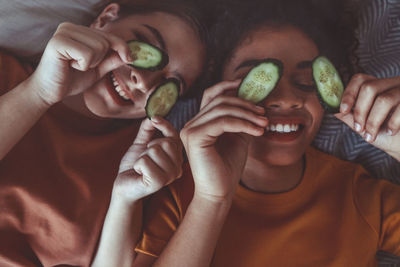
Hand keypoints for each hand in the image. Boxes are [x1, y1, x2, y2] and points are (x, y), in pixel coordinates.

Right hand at [28, 22, 131, 105]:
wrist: (50, 92)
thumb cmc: (72, 79)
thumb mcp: (97, 69)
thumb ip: (112, 60)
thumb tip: (130, 54)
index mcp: (79, 30)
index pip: (109, 35)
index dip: (122, 47)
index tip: (130, 58)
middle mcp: (70, 27)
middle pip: (105, 41)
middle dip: (100, 60)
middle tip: (82, 66)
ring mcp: (63, 32)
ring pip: (98, 47)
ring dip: (90, 63)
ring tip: (75, 65)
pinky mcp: (58, 42)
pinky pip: (87, 54)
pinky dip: (83, 65)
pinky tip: (69, 66)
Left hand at [113, 117, 183, 202]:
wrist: (124, 186)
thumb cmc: (134, 167)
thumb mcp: (141, 145)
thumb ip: (147, 130)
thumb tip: (151, 116)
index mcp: (176, 159)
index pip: (175, 136)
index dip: (165, 125)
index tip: (154, 119)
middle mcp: (177, 168)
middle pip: (166, 142)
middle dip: (149, 147)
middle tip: (144, 159)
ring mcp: (169, 176)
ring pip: (155, 150)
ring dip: (142, 157)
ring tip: (141, 168)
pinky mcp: (158, 182)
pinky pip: (145, 161)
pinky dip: (137, 165)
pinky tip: (139, 174)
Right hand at [180, 80, 267, 201]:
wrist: (219, 192)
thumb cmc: (227, 168)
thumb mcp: (237, 137)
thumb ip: (240, 119)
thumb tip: (254, 101)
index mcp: (199, 122)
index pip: (211, 95)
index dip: (228, 86)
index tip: (247, 85)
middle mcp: (191, 124)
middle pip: (220, 101)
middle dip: (245, 105)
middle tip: (264, 115)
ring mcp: (190, 129)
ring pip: (222, 109)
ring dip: (248, 115)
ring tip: (264, 124)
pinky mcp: (195, 137)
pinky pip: (223, 122)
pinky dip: (243, 124)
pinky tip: (257, 132)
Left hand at [335, 74, 399, 159]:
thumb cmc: (383, 134)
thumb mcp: (363, 124)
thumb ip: (349, 116)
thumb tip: (330, 109)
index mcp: (377, 87)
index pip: (360, 79)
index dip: (349, 93)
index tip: (343, 110)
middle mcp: (392, 84)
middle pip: (370, 88)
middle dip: (360, 111)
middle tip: (359, 129)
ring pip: (384, 100)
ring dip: (373, 122)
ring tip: (371, 136)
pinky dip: (392, 124)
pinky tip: (391, 132)